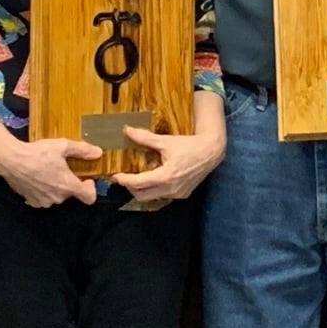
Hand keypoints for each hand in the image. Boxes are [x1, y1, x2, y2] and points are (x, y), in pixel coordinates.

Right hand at [0, 137, 99, 208]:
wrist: (11, 160)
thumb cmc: (38, 153)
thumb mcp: (62, 146)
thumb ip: (82, 150)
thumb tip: (98, 152)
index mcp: (68, 186)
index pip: (89, 198)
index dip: (91, 188)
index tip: (86, 177)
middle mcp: (58, 198)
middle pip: (71, 193)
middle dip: (70, 182)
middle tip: (63, 167)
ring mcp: (44, 202)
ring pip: (57, 195)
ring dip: (57, 186)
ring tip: (49, 171)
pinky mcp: (32, 202)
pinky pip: (45, 198)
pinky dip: (44, 190)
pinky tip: (38, 177)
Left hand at [111, 123, 226, 206]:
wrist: (211, 152)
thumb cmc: (189, 145)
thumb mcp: (166, 141)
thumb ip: (145, 138)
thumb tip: (126, 130)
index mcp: (165, 176)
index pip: (138, 183)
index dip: (124, 180)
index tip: (115, 176)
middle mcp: (171, 189)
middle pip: (142, 195)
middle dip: (130, 188)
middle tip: (124, 177)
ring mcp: (177, 194)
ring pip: (153, 197)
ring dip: (143, 189)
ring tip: (138, 178)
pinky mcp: (183, 195)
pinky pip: (163, 196)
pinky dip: (155, 190)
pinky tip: (155, 179)